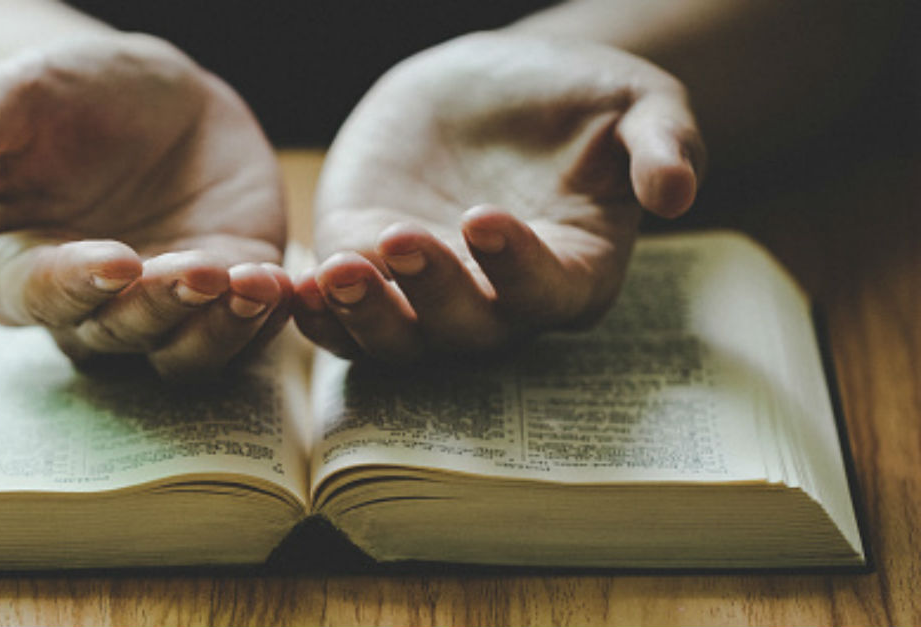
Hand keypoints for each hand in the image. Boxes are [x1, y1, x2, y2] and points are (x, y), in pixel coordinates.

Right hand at [0, 34, 289, 379]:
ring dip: (219, 328)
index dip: (74, 284)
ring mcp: (159, 311)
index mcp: (18, 268)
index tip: (115, 258)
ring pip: (182, 353)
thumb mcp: (18, 90)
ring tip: (253, 283)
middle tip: (195, 269)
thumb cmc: (72, 95)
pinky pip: (243, 333)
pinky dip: (265, 319)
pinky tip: (285, 286)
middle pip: (115, 335)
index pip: (36, 295)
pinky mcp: (222, 301)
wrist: (158, 97)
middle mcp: (87, 307)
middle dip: (157, 309)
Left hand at [294, 33, 704, 360]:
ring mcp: (427, 293)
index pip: (549, 295)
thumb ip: (663, 142)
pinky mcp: (368, 265)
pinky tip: (291, 286)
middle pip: (467, 332)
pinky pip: (341, 316)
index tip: (486, 218)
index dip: (518, 269)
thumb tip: (678, 192)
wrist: (495, 81)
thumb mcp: (637, 101)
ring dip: (364, 317)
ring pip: (396, 339)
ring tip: (334, 272)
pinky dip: (317, 312)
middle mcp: (499, 301)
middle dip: (433, 296)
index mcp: (572, 272)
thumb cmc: (578, 97)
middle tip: (402, 240)